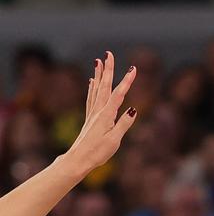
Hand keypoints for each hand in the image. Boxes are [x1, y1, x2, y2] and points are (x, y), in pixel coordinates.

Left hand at [64, 52, 137, 174]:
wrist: (77, 161)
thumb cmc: (97, 153)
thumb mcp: (114, 140)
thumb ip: (124, 124)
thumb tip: (133, 109)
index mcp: (106, 115)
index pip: (119, 94)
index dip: (127, 81)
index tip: (133, 68)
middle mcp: (98, 111)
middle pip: (104, 86)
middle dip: (108, 69)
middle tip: (108, 54)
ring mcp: (93, 114)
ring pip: (96, 89)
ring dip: (99, 75)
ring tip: (99, 62)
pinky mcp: (90, 118)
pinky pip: (91, 98)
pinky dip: (92, 87)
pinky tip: (92, 81)